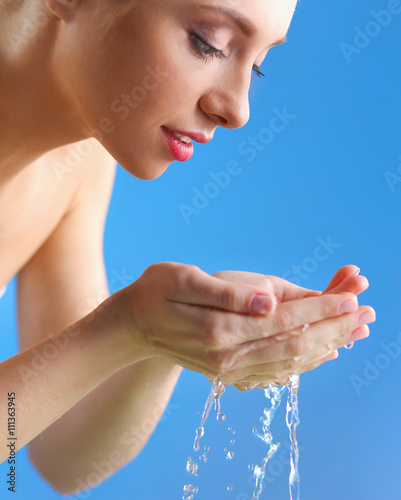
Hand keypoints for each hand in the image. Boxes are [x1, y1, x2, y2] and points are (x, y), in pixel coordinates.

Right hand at [118, 263, 374, 388]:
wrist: (132, 325)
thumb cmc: (155, 292)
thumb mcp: (183, 280)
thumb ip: (228, 294)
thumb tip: (268, 301)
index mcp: (221, 329)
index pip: (284, 319)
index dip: (320, 308)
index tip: (351, 297)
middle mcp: (229, 356)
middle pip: (295, 345)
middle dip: (334, 328)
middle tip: (366, 315)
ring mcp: (229, 369)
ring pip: (290, 362)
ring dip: (326, 346)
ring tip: (354, 332)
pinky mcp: (228, 372)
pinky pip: (276, 372)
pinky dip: (304, 362)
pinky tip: (320, 353)